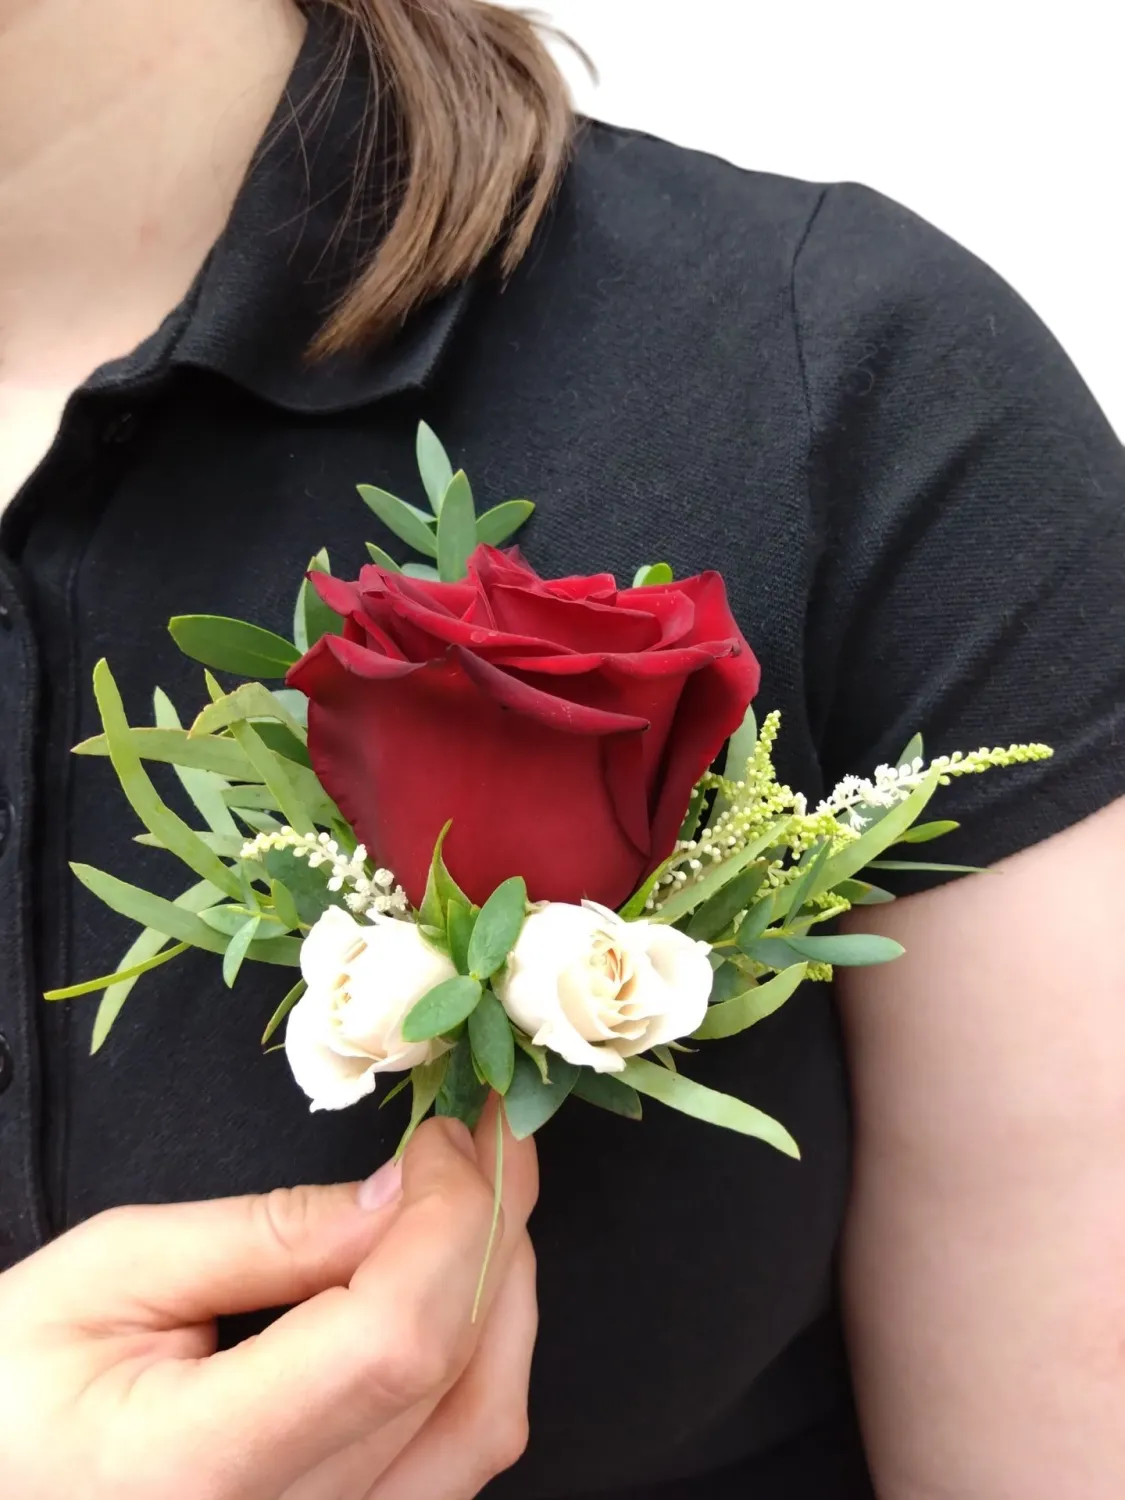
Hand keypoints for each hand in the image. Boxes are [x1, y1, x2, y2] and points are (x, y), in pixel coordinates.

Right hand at [0, 1102, 537, 1499]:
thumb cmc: (12, 1390)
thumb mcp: (110, 1274)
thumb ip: (267, 1235)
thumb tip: (402, 1193)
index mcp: (198, 1470)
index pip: (393, 1343)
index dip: (451, 1222)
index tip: (451, 1137)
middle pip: (453, 1376)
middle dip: (492, 1228)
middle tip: (484, 1135)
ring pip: (481, 1429)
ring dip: (505, 1293)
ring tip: (481, 1195)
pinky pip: (457, 1462)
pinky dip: (482, 1357)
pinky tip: (458, 1282)